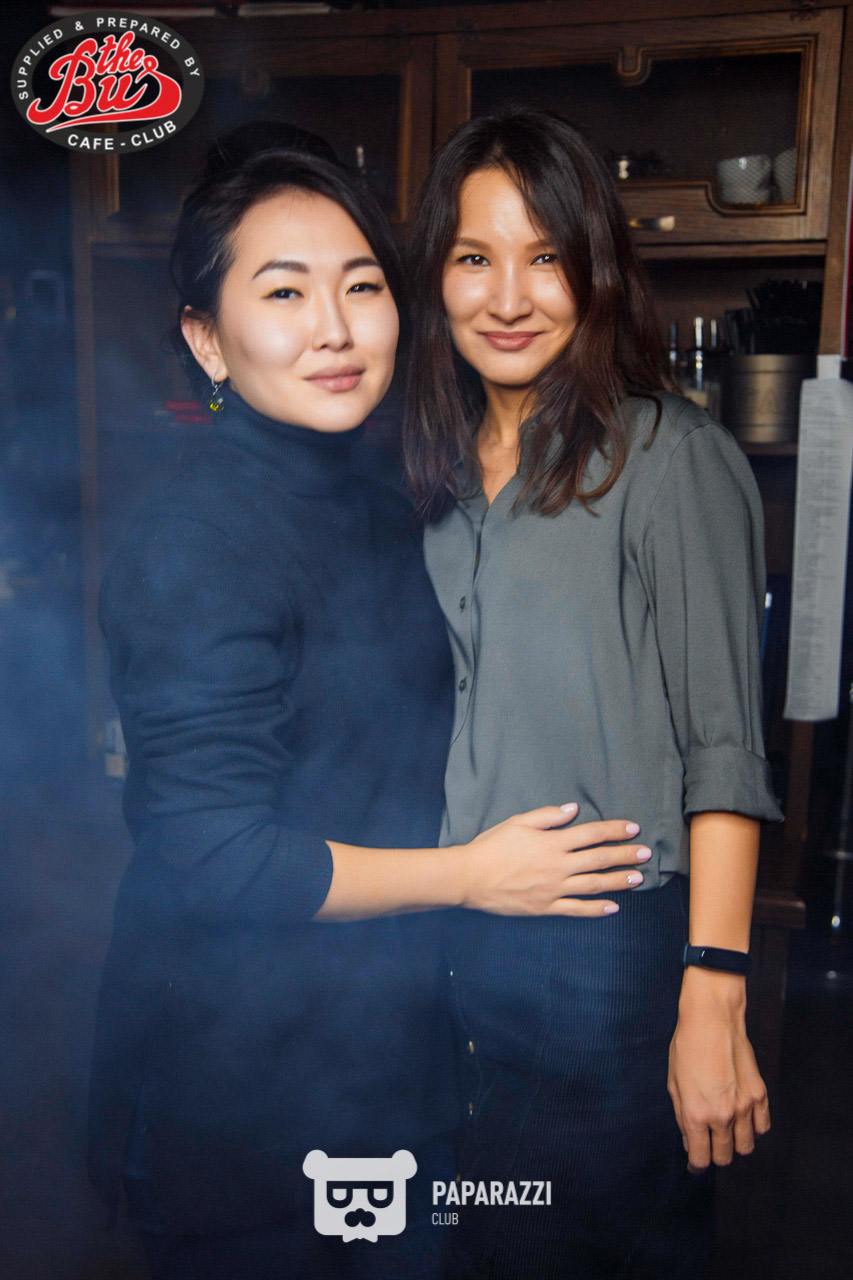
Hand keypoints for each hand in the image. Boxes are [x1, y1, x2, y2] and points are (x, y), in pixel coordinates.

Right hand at [459, 803, 650, 916]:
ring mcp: (553, 889)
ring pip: (594, 885)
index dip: (614, 831)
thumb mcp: (517, 822)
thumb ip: (547, 816)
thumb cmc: (491, 847)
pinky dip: (596, 910)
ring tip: (638, 878)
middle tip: (646, 854)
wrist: (470, 877)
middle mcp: (558, 866)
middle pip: (599, 859)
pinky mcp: (545, 907)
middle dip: (625, 855)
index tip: (633, 829)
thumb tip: (573, 809)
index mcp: (552, 843)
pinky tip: (613, 908)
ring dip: (618, 881)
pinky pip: (577, 910)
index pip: (591, 834)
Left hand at [667, 966, 769, 1171]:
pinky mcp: (760, 1095)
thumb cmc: (687, 1046)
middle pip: (724, 1156)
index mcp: (697, 1114)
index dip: (696, 1164)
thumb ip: (682, 1116)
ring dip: (735, 1144)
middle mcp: (723, 1116)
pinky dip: (753, 1129)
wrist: (712, 1019)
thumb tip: (690, 1140)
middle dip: (714, 1155)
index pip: (700, 1158)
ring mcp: (745, 1107)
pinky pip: (762, 1127)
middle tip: (709, 1144)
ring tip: (726, 1130)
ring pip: (746, 1147)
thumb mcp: (674, 1083)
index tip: (695, 1162)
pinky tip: (742, 1118)